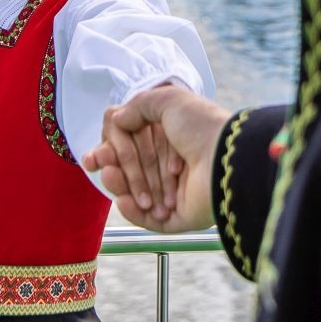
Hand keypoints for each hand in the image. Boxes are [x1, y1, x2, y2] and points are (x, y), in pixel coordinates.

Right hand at [83, 86, 229, 232]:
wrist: (225, 159)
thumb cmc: (200, 126)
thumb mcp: (167, 100)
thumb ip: (138, 106)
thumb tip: (116, 119)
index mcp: (170, 136)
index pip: (133, 144)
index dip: (111, 149)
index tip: (95, 156)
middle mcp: (171, 162)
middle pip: (132, 169)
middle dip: (114, 167)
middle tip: (103, 165)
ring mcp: (174, 192)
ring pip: (137, 193)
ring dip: (121, 186)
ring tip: (112, 178)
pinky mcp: (178, 217)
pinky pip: (149, 221)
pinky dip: (133, 212)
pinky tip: (124, 201)